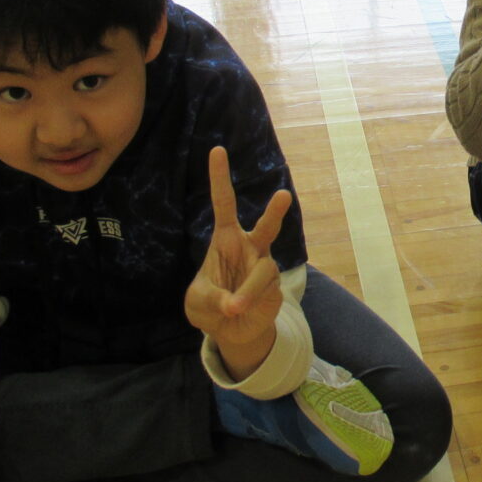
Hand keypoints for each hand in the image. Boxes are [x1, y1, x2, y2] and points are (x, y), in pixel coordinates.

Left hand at [184, 145, 290, 377]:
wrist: (232, 330)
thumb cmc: (211, 305)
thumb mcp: (197, 301)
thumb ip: (212, 298)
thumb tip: (235, 305)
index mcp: (225, 239)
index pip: (224, 203)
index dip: (220, 178)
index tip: (217, 150)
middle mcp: (249, 248)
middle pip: (266, 227)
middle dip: (274, 212)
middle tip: (284, 196)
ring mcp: (264, 268)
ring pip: (263, 271)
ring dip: (249, 290)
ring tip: (234, 308)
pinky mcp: (275, 289)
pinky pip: (265, 293)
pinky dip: (249, 304)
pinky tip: (239, 311)